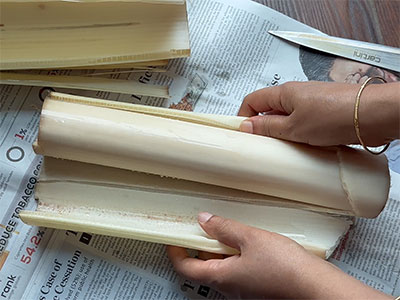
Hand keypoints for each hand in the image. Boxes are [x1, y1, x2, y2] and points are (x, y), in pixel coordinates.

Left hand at [167, 213, 389, 298]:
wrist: (315, 286)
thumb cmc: (285, 266)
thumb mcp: (250, 239)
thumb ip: (224, 228)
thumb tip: (203, 220)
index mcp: (221, 277)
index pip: (185, 268)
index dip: (175, 252)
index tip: (173, 236)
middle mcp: (229, 286)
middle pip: (201, 267)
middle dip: (196, 246)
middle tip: (198, 225)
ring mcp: (243, 287)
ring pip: (219, 266)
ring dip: (216, 247)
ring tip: (221, 227)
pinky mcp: (256, 283)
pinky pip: (236, 267)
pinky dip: (232, 252)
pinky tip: (243, 238)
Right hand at [238, 81, 398, 146]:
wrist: (372, 115)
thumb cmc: (335, 115)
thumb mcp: (294, 127)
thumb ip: (268, 127)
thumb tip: (246, 126)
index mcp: (283, 92)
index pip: (251, 100)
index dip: (242, 116)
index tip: (239, 134)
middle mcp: (295, 94)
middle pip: (267, 110)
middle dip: (261, 128)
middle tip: (260, 146)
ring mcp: (309, 104)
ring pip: (285, 118)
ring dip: (280, 133)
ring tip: (281, 149)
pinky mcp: (322, 114)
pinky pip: (300, 123)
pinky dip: (296, 135)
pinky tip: (300, 147)